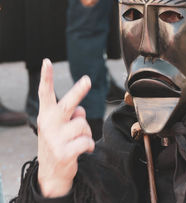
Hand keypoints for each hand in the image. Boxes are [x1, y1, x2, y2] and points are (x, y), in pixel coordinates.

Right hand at [37, 59, 94, 197]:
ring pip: (83, 124)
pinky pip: (87, 141)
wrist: (51, 173)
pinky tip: (84, 150)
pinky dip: (89, 146)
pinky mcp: (63, 153)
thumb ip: (68, 115)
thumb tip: (81, 110)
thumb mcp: (57, 127)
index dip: (46, 77)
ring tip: (80, 140)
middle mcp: (48, 124)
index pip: (45, 94)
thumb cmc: (58, 144)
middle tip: (87, 80)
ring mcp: (55, 139)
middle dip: (79, 91)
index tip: (46, 62)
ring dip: (87, 132)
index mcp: (46, 116)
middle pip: (67, 104)